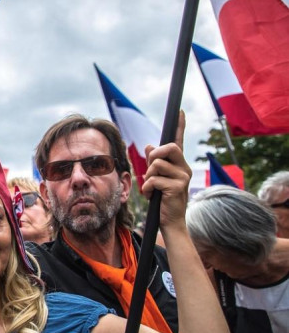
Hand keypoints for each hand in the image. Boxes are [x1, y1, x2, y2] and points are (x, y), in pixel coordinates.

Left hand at [141, 111, 191, 230]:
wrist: (169, 221)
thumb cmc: (162, 199)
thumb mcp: (156, 178)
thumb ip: (154, 162)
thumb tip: (149, 145)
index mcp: (179, 164)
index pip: (179, 141)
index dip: (180, 126)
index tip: (180, 111)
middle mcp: (184, 168)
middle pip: (168, 148)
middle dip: (154, 156)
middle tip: (150, 170)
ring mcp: (183, 177)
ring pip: (157, 165)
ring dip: (148, 177)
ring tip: (152, 189)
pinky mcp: (178, 187)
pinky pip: (154, 179)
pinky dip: (147, 188)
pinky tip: (152, 196)